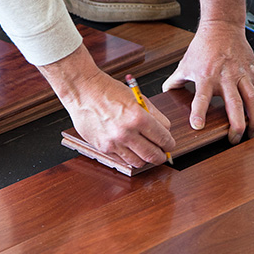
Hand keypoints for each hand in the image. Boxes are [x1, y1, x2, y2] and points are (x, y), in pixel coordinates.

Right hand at [38, 45, 174, 167]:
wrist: (83, 91)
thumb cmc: (109, 91)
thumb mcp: (138, 98)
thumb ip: (154, 116)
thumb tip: (165, 131)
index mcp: (138, 117)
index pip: (163, 139)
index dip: (170, 144)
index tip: (169, 144)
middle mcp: (126, 132)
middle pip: (153, 156)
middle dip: (162, 156)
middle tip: (163, 153)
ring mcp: (113, 142)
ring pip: (139, 162)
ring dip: (146, 159)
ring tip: (146, 151)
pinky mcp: (103, 148)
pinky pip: (123, 160)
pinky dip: (130, 157)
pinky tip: (131, 149)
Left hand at [163, 20, 253, 143]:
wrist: (222, 26)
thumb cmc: (202, 47)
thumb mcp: (184, 64)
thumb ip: (174, 82)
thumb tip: (164, 94)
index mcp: (206, 77)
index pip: (201, 97)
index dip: (199, 112)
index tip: (198, 126)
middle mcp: (226, 77)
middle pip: (234, 104)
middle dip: (236, 124)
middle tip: (234, 140)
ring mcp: (242, 75)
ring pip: (253, 100)